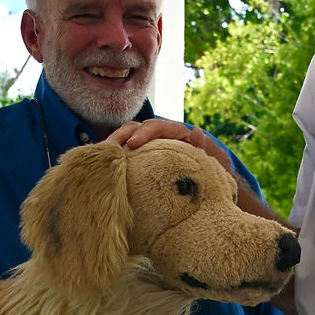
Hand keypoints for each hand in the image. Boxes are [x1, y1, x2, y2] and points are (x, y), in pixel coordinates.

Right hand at [106, 119, 232, 170]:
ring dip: (113, 146)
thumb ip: (207, 148)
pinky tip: (103, 169)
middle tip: (107, 148)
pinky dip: (114, 159)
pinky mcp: (142, 160)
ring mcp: (150, 148)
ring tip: (99, 158)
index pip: (158, 126)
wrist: (213, 188)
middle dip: (121, 135)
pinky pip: (125, 156)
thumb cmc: (216, 172)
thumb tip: (196, 130)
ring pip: (127, 139)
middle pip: (136, 128)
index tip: (133, 144)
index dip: (144, 132)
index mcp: (177, 133)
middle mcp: (160, 136)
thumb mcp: (216, 161)